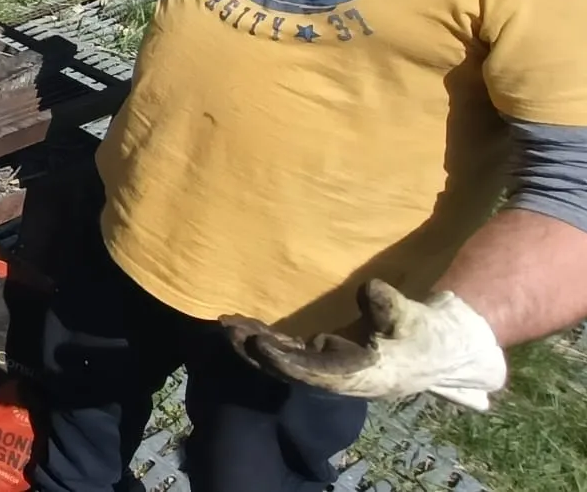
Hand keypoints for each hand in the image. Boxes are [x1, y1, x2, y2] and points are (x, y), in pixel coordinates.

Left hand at [222, 280, 507, 409]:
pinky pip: (291, 350)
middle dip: (257, 349)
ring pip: (286, 359)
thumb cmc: (428, 334)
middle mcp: (340, 377)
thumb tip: (370, 290)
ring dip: (256, 343)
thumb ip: (391, 306)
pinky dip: (269, 339)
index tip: (259, 344)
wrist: (441, 349)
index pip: (316, 372)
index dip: (286, 360)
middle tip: (227, 327)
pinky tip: (247, 325)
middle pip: (291, 367)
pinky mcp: (327, 355)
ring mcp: (331, 367)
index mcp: (362, 376)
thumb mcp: (415, 317)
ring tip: (228, 323)